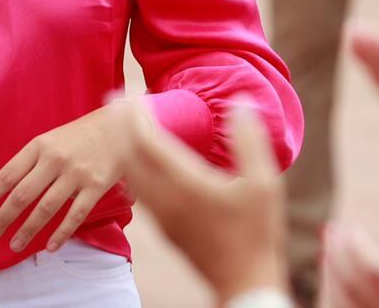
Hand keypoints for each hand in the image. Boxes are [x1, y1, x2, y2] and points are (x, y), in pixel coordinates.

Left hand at [0, 100, 136, 254]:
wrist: (119, 127)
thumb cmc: (78, 136)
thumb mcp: (51, 139)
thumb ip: (31, 161)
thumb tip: (7, 189)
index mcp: (39, 146)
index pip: (7, 174)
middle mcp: (54, 159)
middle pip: (22, 195)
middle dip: (2, 218)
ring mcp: (76, 174)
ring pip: (46, 209)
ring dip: (27, 230)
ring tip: (14, 246)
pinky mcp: (96, 187)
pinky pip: (75, 215)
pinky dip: (61, 233)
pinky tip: (49, 246)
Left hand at [115, 98, 285, 301]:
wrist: (244, 283)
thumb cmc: (257, 233)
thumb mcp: (264, 184)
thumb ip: (249, 141)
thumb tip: (240, 103)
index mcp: (186, 184)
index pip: (147, 143)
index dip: (133, 117)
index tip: (126, 95)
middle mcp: (166, 199)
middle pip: (129, 157)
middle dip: (119, 127)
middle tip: (113, 102)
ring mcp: (161, 216)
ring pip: (129, 176)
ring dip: (122, 148)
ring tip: (120, 128)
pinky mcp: (163, 228)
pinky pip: (136, 192)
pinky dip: (130, 169)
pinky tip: (136, 164)